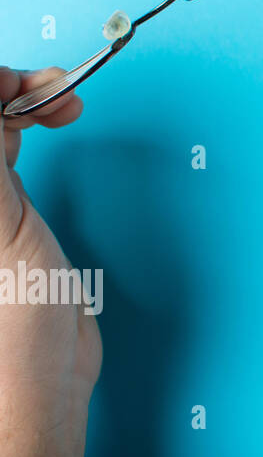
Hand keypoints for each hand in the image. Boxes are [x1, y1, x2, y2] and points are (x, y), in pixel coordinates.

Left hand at [0, 67, 101, 456]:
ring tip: (62, 102)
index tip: (27, 85)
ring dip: (25, 103)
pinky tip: (47, 127)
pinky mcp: (1, 213)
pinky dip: (27, 130)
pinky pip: (7, 153)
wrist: (40, 371)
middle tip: (55, 89)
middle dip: (12, 90)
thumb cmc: (10, 318)